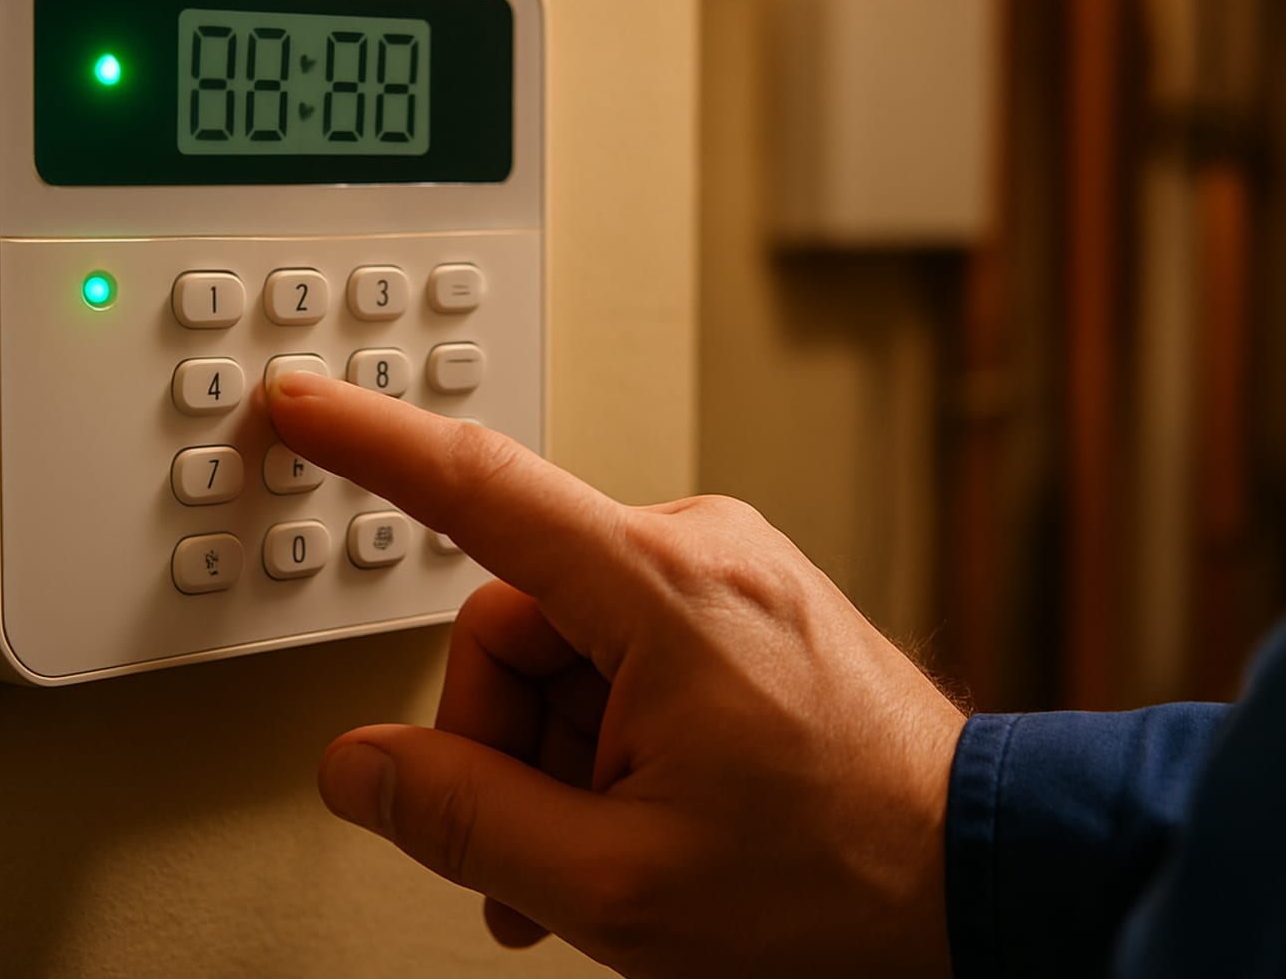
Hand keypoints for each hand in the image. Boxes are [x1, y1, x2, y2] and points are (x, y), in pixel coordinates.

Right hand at [268, 373, 966, 977]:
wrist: (985, 876)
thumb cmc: (841, 877)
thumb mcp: (617, 882)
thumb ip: (463, 819)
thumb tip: (361, 768)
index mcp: (663, 587)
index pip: (478, 489)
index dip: (369, 443)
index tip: (300, 404)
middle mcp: (700, 553)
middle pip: (510, 626)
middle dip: (501, 747)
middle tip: (543, 859)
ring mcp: (731, 580)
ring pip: (563, 655)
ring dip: (555, 764)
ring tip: (611, 863)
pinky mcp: (748, 613)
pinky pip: (626, 659)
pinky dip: (604, 746)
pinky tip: (636, 828)